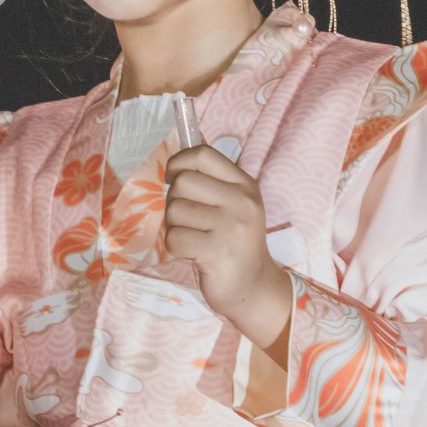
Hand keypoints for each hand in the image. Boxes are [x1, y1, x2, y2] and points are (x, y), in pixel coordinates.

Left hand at [162, 144, 291, 350]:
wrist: (253, 287)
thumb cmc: (234, 242)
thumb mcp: (234, 203)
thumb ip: (213, 176)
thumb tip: (188, 139)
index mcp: (244, 185)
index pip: (202, 154)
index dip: (178, 162)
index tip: (173, 178)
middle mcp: (241, 202)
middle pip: (183, 182)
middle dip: (174, 201)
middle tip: (188, 220)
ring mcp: (231, 227)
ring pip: (174, 210)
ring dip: (174, 226)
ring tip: (193, 237)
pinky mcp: (217, 252)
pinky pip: (174, 238)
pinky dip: (175, 247)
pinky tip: (192, 253)